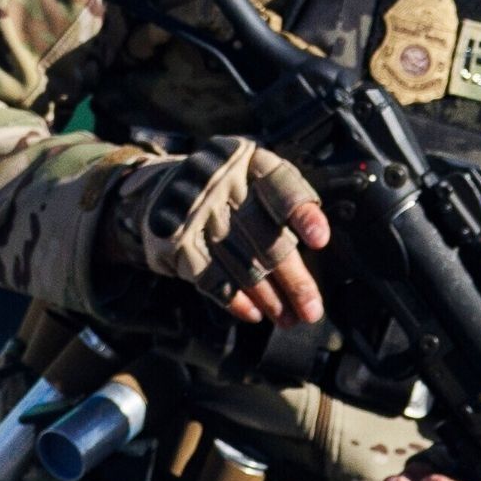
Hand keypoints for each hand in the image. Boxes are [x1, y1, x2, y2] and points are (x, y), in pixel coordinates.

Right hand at [115, 139, 329, 325]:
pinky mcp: (176, 240)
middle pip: (265, 237)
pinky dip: (234, 298)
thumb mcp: (253, 177)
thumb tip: (318, 253)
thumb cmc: (226, 189)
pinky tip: (254, 314)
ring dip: (268, 298)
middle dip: (293, 279)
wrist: (159, 190)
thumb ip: (284, 203)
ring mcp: (196, 211)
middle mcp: (221, 182)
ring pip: (241, 263)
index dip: (302, 214)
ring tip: (289, 319)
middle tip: (312, 310)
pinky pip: (210, 277)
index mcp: (249, 162)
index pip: (281, 186)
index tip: (320, 241)